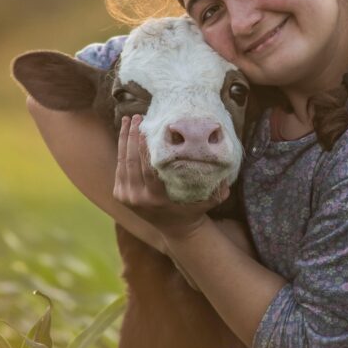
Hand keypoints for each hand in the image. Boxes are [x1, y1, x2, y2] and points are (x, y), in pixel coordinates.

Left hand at [113, 115, 229, 240]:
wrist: (175, 230)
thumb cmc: (194, 210)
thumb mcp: (208, 201)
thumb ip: (219, 191)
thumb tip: (228, 174)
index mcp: (157, 199)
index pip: (147, 169)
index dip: (144, 147)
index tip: (147, 128)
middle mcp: (138, 199)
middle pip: (131, 162)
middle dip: (132, 136)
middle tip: (138, 117)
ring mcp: (126, 197)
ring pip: (122, 162)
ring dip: (124, 139)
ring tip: (129, 119)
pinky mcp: (120, 194)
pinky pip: (120, 167)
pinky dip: (122, 149)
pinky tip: (126, 133)